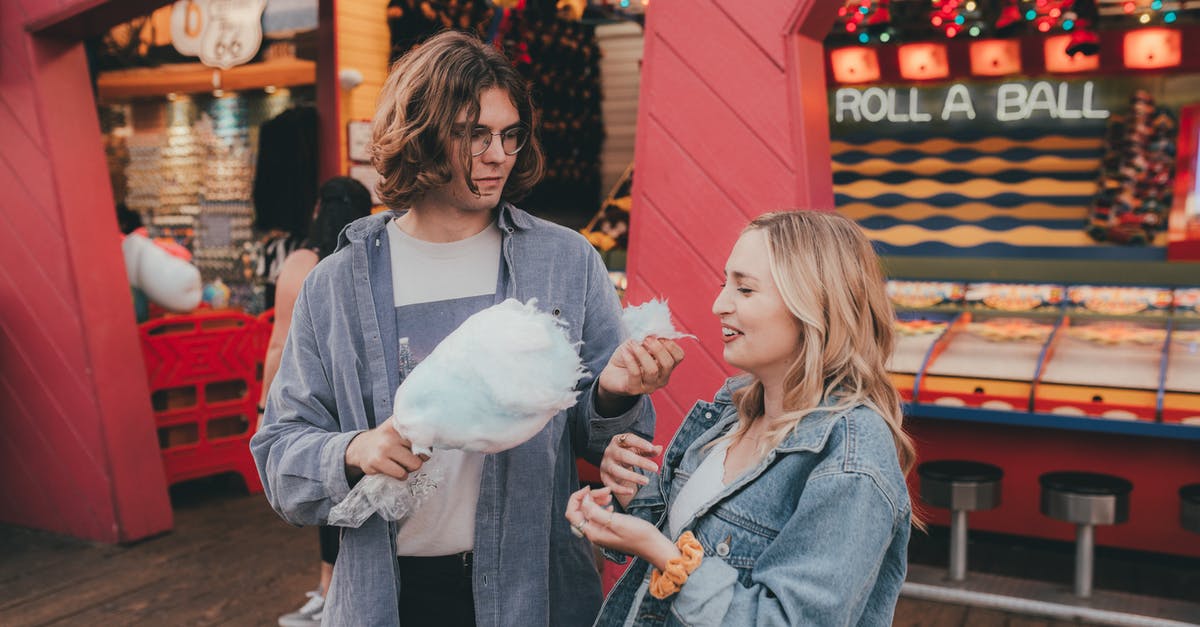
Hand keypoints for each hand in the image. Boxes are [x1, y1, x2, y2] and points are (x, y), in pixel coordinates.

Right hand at [344, 416, 425, 481]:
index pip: (424, 437)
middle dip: (417, 459)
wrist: (360, 448)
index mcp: (399, 423)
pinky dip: (400, 475)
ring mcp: (383, 448)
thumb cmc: (387, 440)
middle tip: (408, 458)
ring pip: (413, 465)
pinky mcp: (376, 462)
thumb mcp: (398, 429)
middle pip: (421, 453)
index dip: (425, 446)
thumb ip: (414, 430)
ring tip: (400, 463)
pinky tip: (393, 469)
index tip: (418, 448)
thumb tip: (435, 438)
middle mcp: (391, 433)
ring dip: (409, 469)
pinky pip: (401, 474)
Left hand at [565, 486, 679, 570]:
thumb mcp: (616, 521)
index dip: (577, 498)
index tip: (590, 488)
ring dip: (595, 500)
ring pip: (588, 511)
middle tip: (606, 491)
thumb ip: (596, 512)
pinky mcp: (607, 530)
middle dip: (588, 497)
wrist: (652, 545)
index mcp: (592, 532)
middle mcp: (593, 533)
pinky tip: (610, 504)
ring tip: (609, 495)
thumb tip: (583, 500)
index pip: (572, 513)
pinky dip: (601, 506)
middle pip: (579, 510)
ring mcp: (600, 532)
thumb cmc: (638, 534)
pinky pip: (597, 515)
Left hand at [598, 337, 684, 398]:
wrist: (612, 373)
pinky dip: (630, 360)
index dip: (670, 344)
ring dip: (642, 353)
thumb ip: (649, 338)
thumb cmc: (629, 357)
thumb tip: (654, 331)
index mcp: (666, 366)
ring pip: (652, 370)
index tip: (657, 336)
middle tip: (645, 339)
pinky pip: (635, 373)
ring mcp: (649, 386)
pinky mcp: (633, 389)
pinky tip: (625, 352)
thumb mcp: (640, 343)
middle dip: (657, 348)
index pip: (679, 356)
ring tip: (633, 345)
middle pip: (668, 363)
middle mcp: (661, 378)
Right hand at [601, 433, 661, 508]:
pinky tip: (631, 491)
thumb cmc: (628, 454)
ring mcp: (605, 464)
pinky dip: (620, 489)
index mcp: (618, 441)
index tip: (651, 448)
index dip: (640, 443)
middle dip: (640, 462)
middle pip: (623, 455)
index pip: (628, 439)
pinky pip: (610, 484)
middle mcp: (610, 451)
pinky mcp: (604, 477)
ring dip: (632, 476)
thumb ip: (649, 450)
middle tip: (656, 468)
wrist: (614, 464)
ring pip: (616, 471)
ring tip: (646, 481)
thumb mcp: (638, 450)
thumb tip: (659, 449)